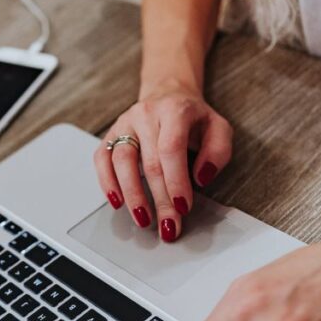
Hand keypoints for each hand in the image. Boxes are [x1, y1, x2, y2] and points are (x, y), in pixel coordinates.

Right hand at [93, 85, 232, 242]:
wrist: (168, 95)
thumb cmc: (193, 118)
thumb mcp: (218, 128)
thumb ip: (218, 152)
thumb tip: (201, 178)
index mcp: (175, 110)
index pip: (171, 148)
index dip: (176, 181)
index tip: (182, 207)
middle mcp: (146, 114)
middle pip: (149, 162)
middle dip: (159, 199)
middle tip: (168, 225)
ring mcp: (125, 124)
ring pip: (121, 161)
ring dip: (132, 195)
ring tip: (143, 219)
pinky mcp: (111, 134)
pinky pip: (102, 159)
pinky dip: (107, 182)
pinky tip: (117, 202)